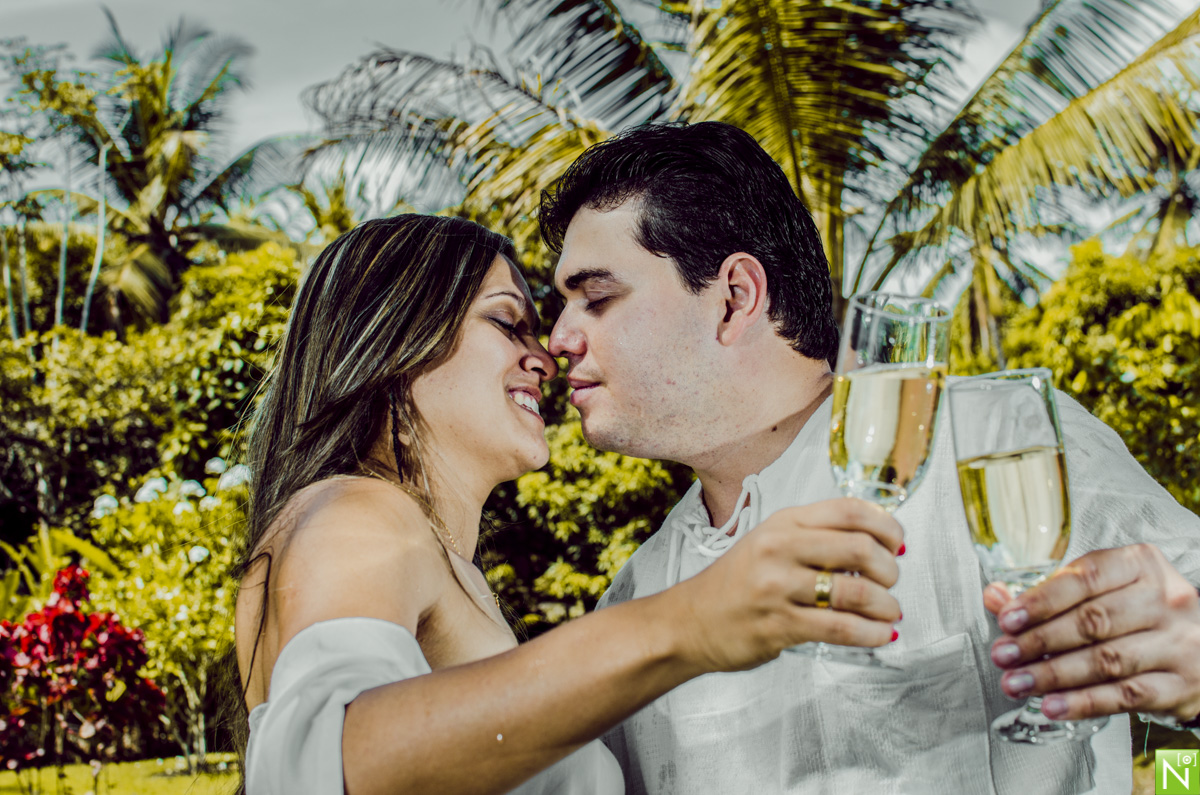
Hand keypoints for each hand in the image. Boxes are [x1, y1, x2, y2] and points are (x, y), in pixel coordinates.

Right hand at [668, 497, 902, 673]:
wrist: (689, 621)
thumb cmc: (738, 582)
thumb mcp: (770, 542)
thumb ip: (815, 538)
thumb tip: (877, 545)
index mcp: (783, 522)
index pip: (849, 510)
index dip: (886, 526)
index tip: (898, 544)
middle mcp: (780, 549)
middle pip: (859, 548)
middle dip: (889, 569)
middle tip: (891, 582)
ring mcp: (777, 587)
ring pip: (854, 592)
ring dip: (886, 606)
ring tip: (890, 612)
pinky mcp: (778, 625)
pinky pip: (840, 628)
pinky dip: (871, 634)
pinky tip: (880, 636)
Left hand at [984, 543, 1199, 721]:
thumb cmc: (1140, 613)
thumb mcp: (1101, 591)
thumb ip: (1048, 593)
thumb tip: (995, 597)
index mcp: (1140, 565)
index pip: (1085, 579)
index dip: (1042, 600)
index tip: (1007, 618)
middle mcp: (1165, 600)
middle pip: (1092, 621)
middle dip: (1039, 640)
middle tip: (1003, 654)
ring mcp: (1178, 643)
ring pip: (1107, 660)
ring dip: (1053, 675)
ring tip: (1017, 682)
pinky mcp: (1181, 685)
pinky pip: (1126, 695)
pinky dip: (1084, 703)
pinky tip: (1052, 706)